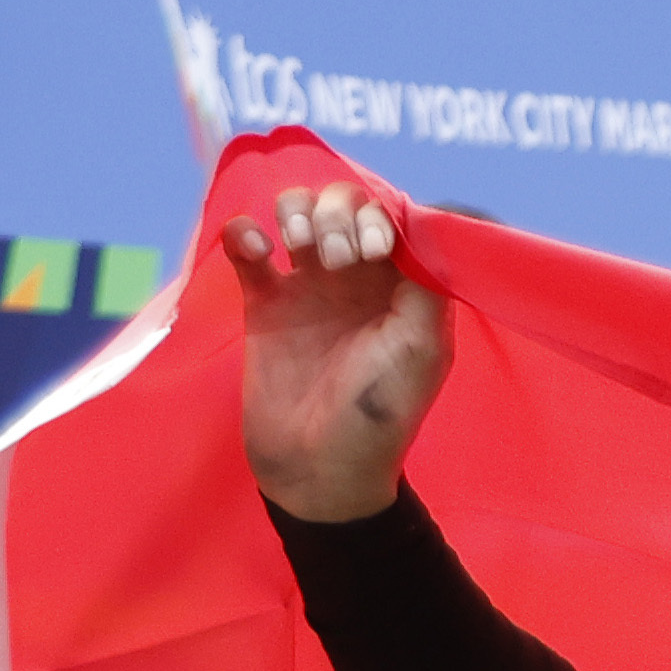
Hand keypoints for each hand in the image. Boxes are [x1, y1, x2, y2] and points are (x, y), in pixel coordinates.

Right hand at [222, 180, 447, 519]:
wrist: (318, 466)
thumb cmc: (379, 412)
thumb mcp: (421, 349)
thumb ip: (427, 285)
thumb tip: (424, 225)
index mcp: (406, 286)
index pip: (398, 217)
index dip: (384, 215)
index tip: (376, 249)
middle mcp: (361, 278)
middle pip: (348, 204)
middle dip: (341, 213)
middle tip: (340, 261)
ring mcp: (310, 285)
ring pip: (299, 211)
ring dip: (298, 213)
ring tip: (300, 251)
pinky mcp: (264, 301)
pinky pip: (248, 244)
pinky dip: (244, 231)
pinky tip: (254, 249)